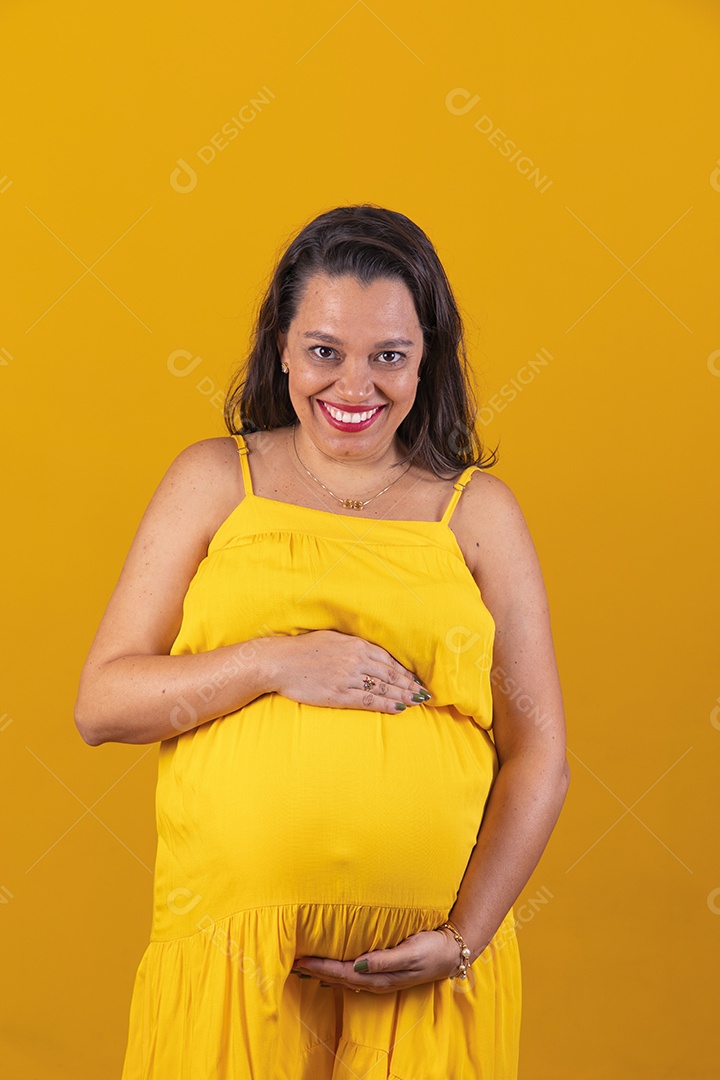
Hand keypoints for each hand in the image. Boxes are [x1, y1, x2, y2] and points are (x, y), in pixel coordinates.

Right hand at [267, 630, 430, 713]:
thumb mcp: (332, 638)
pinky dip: (386, 704)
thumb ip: (352, 645)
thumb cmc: (303, 649)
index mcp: (356, 645)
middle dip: (409, 684)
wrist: (279, 662)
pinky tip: (399, 708)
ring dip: (403, 695)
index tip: (416, 678)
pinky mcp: (339, 694)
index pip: (388, 659)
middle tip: (424, 693)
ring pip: (384, 688)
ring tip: (417, 702)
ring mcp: (349, 678)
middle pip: (391, 674)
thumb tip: (369, 651)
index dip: (405, 671)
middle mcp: (356, 660)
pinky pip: (369, 700)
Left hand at [292, 927, 461, 993]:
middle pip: (339, 978)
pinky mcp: (384, 972)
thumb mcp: (410, 953)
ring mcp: (380, 978)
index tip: (302, 959)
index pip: (342, 973)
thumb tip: (357, 964)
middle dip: (316, 970)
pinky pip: (354, 973)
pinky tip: (332, 965)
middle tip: (294, 961)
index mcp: (380, 978)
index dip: (321, 967)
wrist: (452, 953)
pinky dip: (338, 969)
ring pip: (344, 977)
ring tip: (306, 963)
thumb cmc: (431, 949)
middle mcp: (376, 982)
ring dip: (325, 971)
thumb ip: (383, 960)